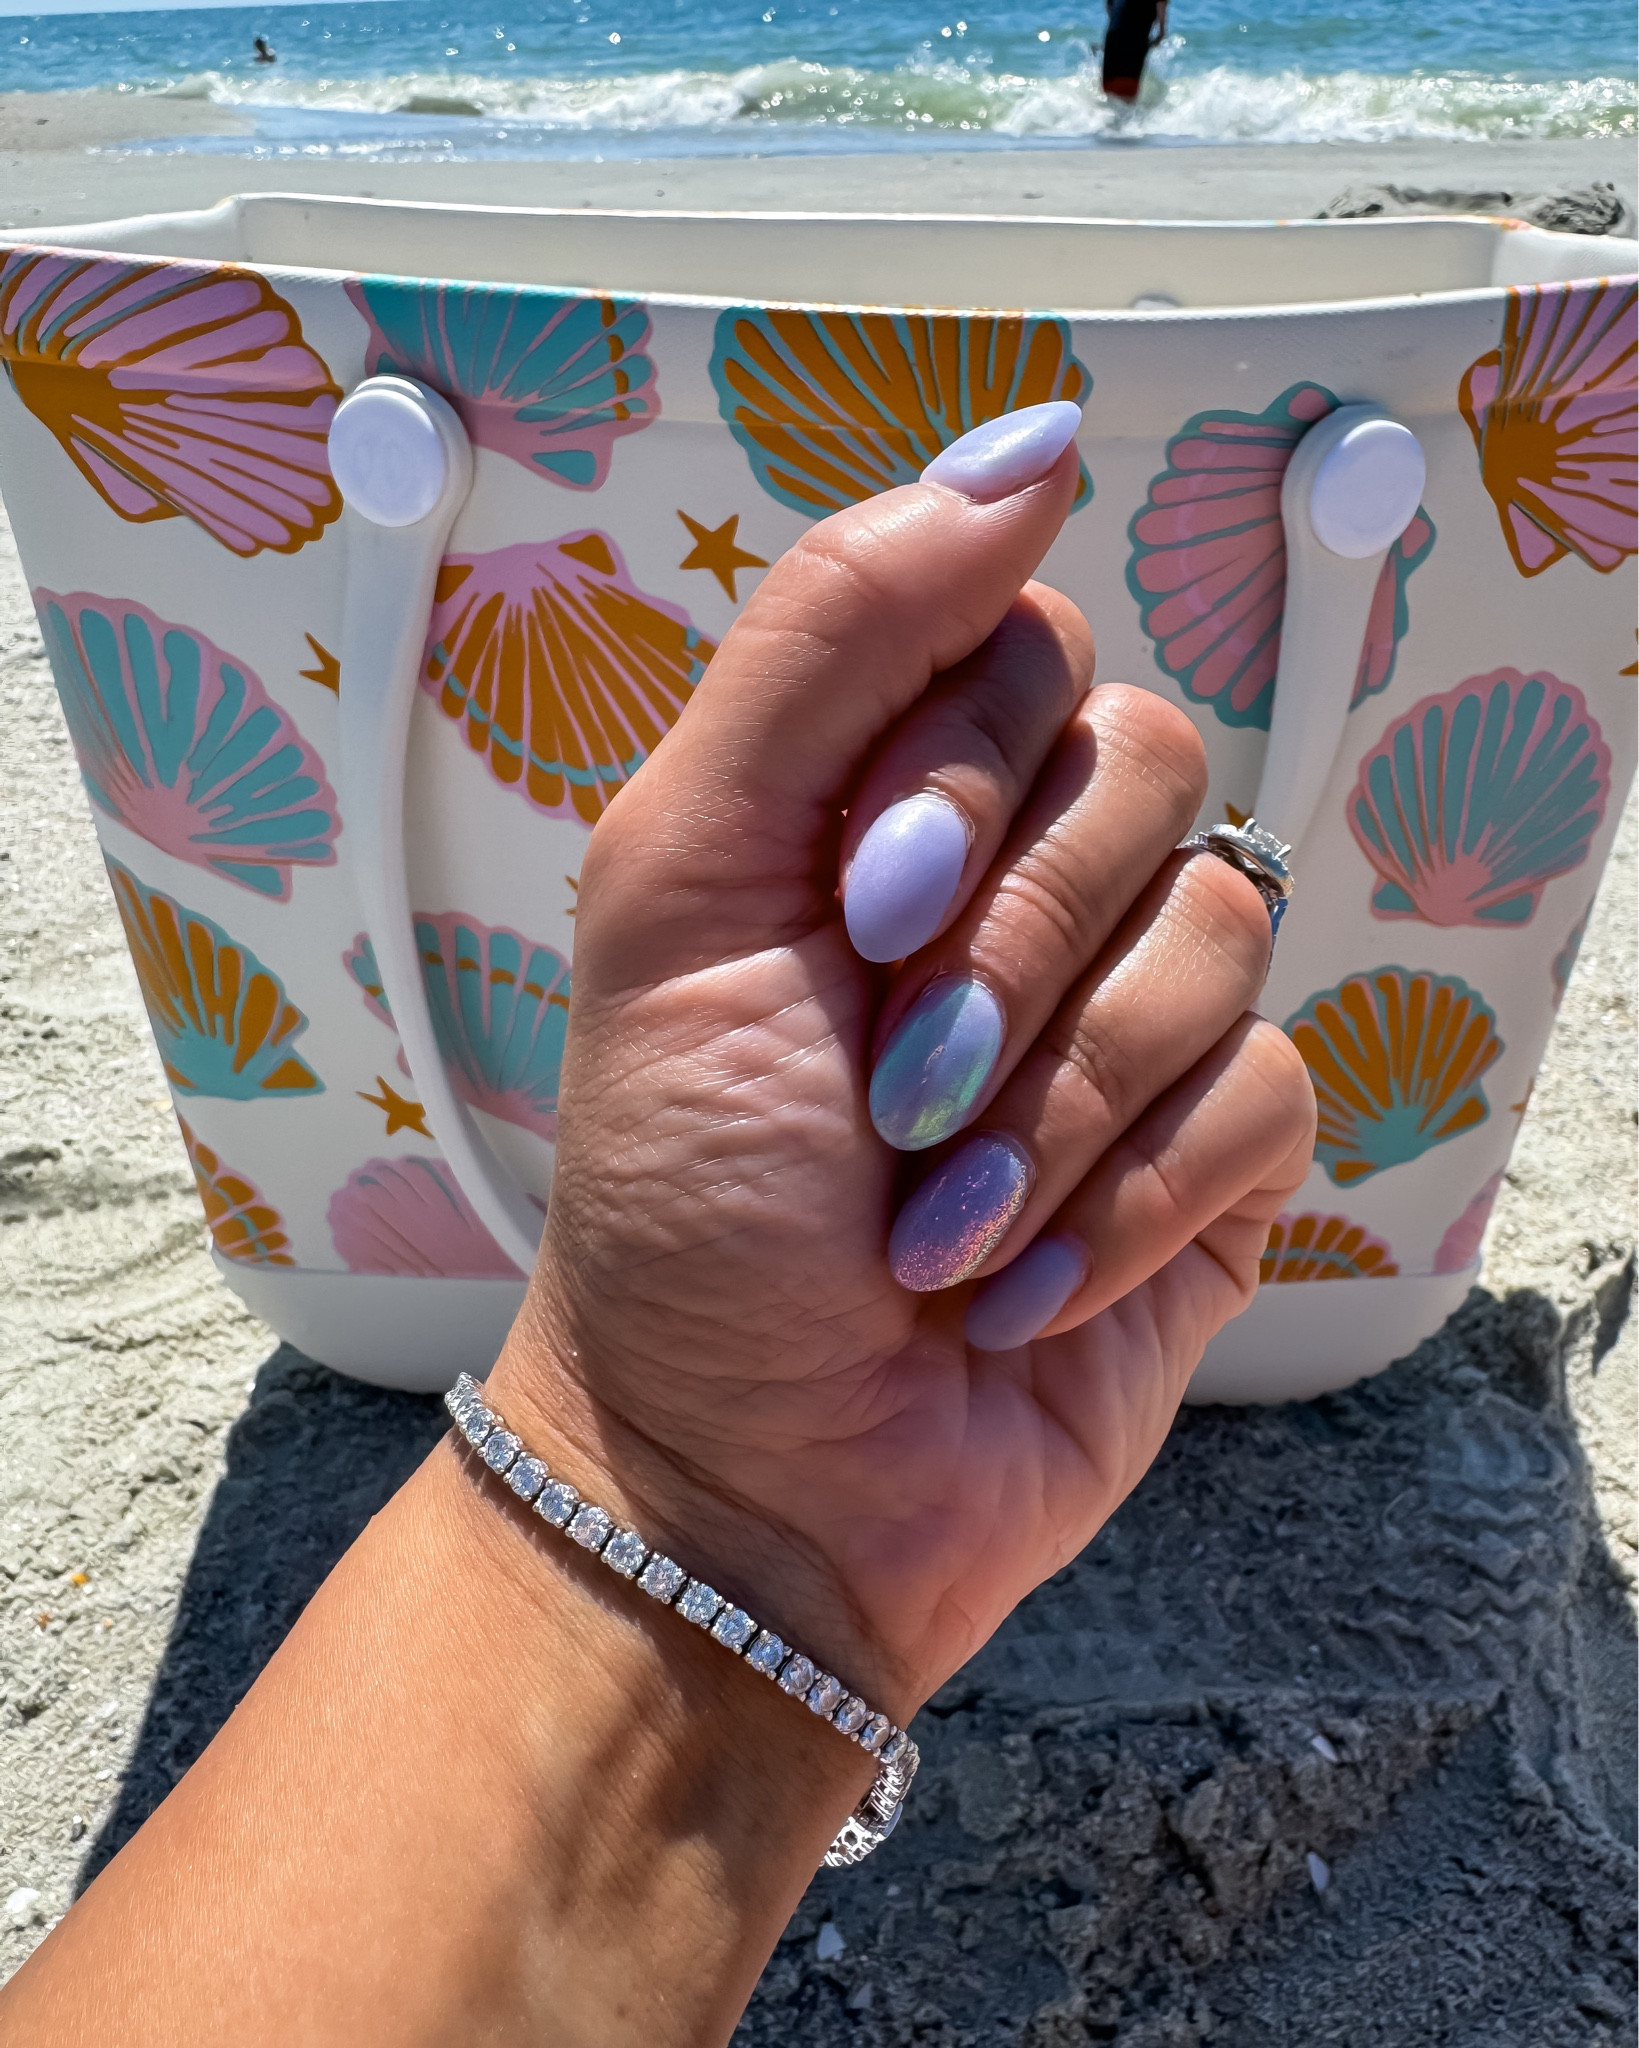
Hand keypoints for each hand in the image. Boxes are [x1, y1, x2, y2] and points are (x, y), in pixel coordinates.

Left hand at [490, 412, 1315, 1718]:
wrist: (749, 1471)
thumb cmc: (686, 1190)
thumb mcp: (687, 881)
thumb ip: (832, 639)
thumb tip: (1031, 442)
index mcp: (893, 795)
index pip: (1024, 643)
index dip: (961, 770)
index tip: (855, 911)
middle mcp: (1028, 880)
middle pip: (1147, 768)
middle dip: (1004, 953)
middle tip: (889, 1089)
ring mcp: (1134, 1016)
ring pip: (1220, 933)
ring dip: (1054, 1103)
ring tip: (937, 1217)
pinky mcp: (1218, 1155)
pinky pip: (1267, 1093)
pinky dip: (1123, 1205)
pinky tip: (1016, 1285)